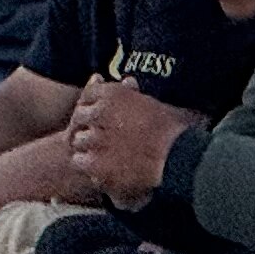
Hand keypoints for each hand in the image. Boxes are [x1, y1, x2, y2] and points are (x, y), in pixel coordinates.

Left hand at [65, 77, 184, 209]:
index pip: (88, 94)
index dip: (91, 106)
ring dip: (86, 147)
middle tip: (96, 139)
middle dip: (87, 127)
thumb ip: (132, 93)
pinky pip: (80, 162)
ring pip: (78, 141)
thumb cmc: (171, 130)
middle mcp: (99, 113)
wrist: (176, 158)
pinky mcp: (95, 163)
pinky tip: (101, 170)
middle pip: (79, 118)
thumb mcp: (151, 101)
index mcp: (112, 94)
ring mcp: (95, 138)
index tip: (97, 116)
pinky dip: (88, 167)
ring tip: (99, 157)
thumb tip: (127, 83)